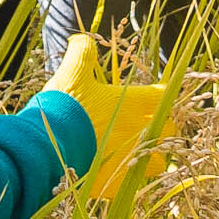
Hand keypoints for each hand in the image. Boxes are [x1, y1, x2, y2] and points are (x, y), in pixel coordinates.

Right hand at [46, 34, 171, 200]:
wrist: (48, 148)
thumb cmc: (64, 108)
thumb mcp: (71, 72)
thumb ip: (82, 52)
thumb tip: (82, 38)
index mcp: (132, 102)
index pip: (163, 96)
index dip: (163, 95)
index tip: (160, 95)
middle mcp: (139, 129)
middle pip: (169, 127)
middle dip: (163, 124)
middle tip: (151, 122)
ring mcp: (132, 156)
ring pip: (162, 157)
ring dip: (156, 152)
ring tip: (144, 149)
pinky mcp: (120, 181)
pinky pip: (140, 179)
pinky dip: (137, 174)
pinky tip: (128, 171)